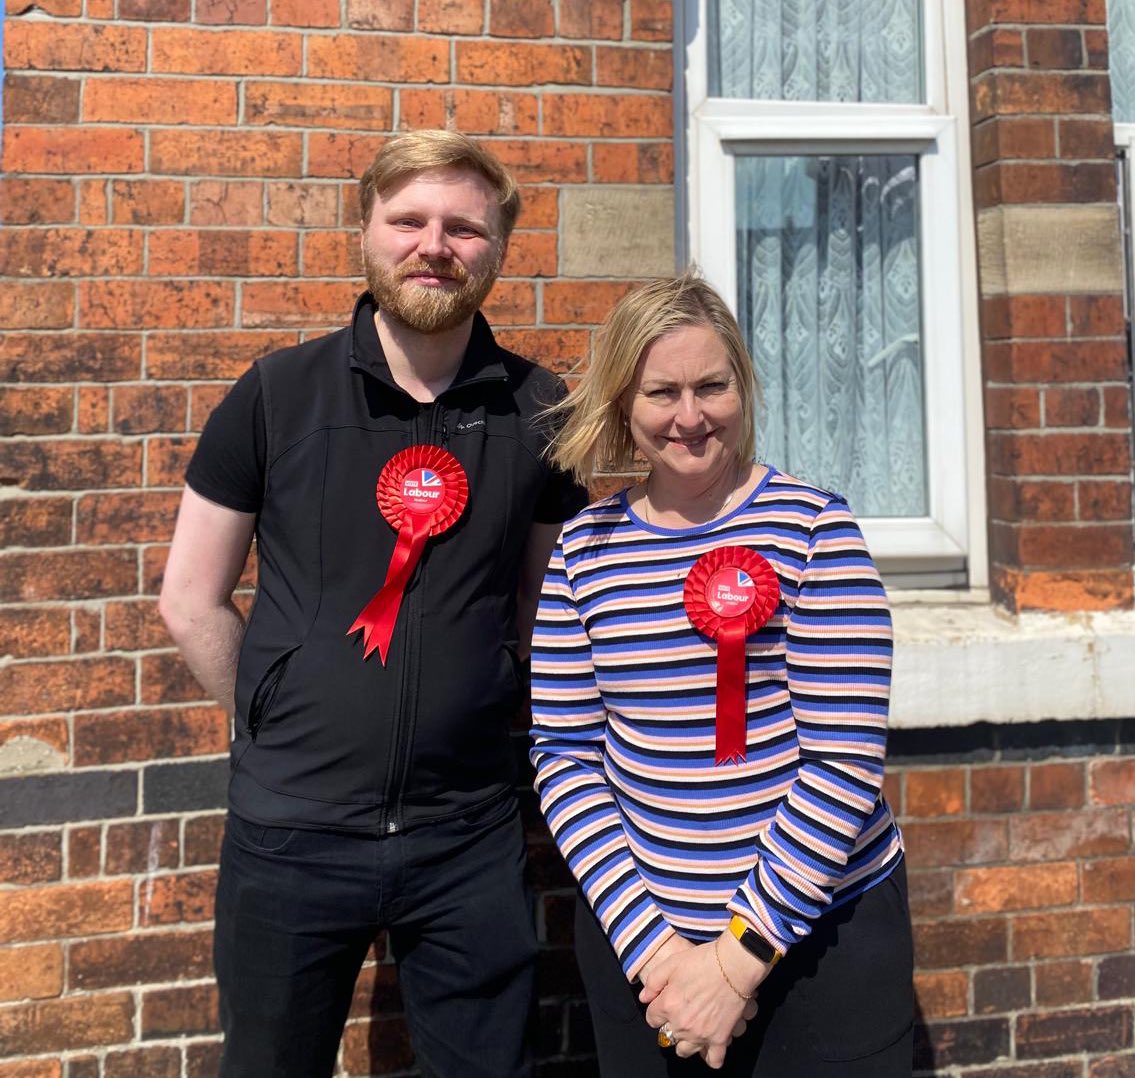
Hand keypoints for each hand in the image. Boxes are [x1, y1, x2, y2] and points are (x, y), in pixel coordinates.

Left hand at [641, 936, 768, 1068]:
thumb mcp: (672, 963)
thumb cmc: (702, 961)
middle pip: (667, 1036)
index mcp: (668, 1005)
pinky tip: (708, 1043)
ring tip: (692, 1029)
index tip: (665, 1003)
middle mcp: (681, 1024)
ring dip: (685, 1042)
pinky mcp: (719, 1039)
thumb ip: (653, 982)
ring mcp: (701, 1034)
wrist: (733, 966)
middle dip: (670, 1025)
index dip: (657, 1010)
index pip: (652, 1019)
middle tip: (681, 1012)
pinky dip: (709, 1055)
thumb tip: (644, 998)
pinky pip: (713, 1060)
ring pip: (685, 1051)